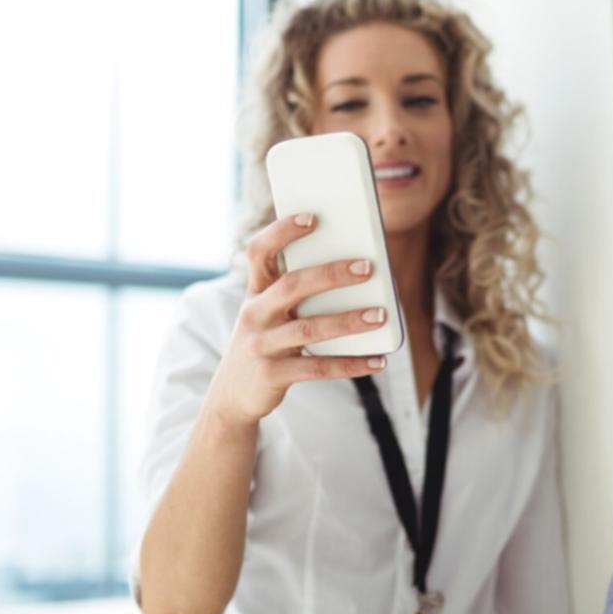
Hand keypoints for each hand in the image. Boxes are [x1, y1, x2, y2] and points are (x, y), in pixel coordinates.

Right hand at [206, 213, 389, 426]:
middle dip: (331, 274)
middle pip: (292, 286)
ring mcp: (261, 345)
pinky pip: (316, 368)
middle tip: (368, 267)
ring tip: (380, 315)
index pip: (259, 251)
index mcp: (255, 292)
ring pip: (308, 329)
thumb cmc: (264, 342)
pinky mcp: (272, 375)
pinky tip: (376, 361)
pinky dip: (349, 365)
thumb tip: (355, 270)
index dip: (282, 232)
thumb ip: (296, 292)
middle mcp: (254, 314)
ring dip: (348, 321)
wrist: (232, 395)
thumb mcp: (269, 313)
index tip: (313, 218)